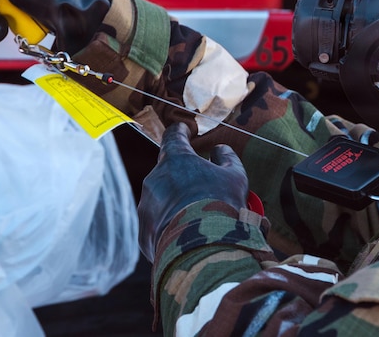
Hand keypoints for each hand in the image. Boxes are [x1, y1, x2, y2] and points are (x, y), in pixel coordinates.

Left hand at [138, 122, 248, 262]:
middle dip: (182, 176)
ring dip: (176, 203)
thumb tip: (219, 150)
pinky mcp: (144, 231)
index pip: (173, 136)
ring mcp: (146, 205)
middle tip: (202, 188)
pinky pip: (157, 224)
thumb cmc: (221, 207)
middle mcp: (155, 179)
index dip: (181, 131)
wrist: (203, 250)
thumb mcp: (235, 177)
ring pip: (161, 198)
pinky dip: (170, 226)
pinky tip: (187, 236)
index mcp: (175, 160)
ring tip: (198, 219)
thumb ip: (226, 158)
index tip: (185, 130)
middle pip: (167, 171)